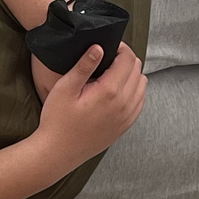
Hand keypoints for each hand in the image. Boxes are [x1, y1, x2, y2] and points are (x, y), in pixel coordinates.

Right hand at [31, 42, 145, 163]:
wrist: (57, 152)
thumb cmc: (57, 121)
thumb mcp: (64, 89)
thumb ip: (84, 66)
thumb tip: (98, 47)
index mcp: (109, 91)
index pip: (128, 59)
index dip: (120, 48)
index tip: (109, 46)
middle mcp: (124, 103)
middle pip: (137, 69)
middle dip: (125, 59)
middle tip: (108, 58)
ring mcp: (127, 116)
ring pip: (142, 85)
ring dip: (131, 75)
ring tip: (112, 74)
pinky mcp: (125, 126)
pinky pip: (139, 102)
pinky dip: (133, 91)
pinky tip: (117, 91)